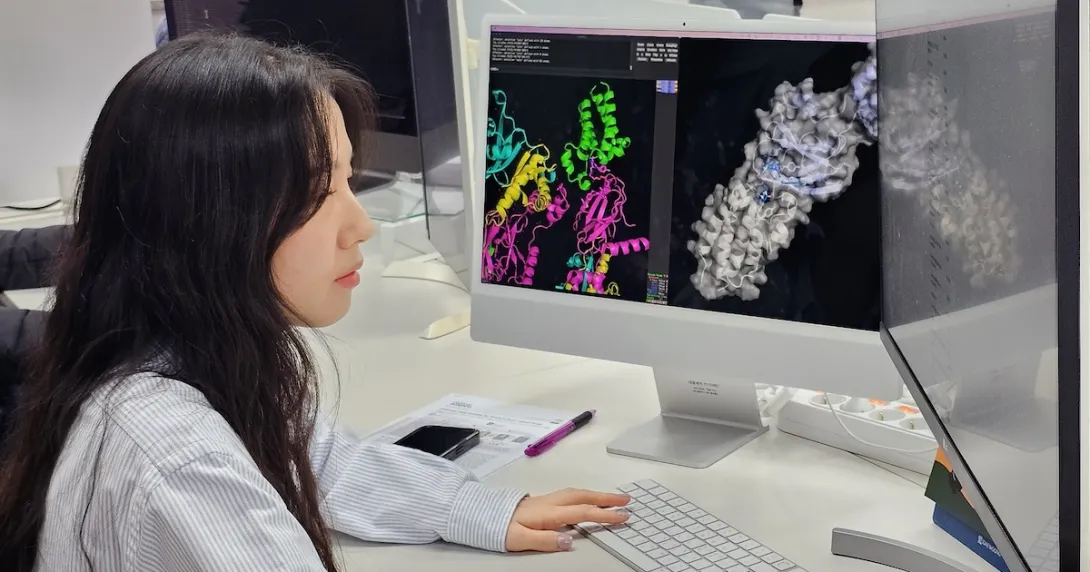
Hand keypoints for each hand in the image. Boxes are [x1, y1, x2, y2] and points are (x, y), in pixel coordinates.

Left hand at [505, 488, 630, 551]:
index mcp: (549, 513)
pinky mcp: (542, 500)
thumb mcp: (520, 540)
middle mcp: (551, 502)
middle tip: (626, 500)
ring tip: (612, 498)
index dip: (605, 515)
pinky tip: (586, 499)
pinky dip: (585, 495)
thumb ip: (546, 540)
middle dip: (606, 498)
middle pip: (584, 497)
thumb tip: (570, 540)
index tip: (623, 516)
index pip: (583, 513)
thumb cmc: (498, 528)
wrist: (481, 514)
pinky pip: (570, 494)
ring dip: (597, 494)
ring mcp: (547, 499)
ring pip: (577, 493)